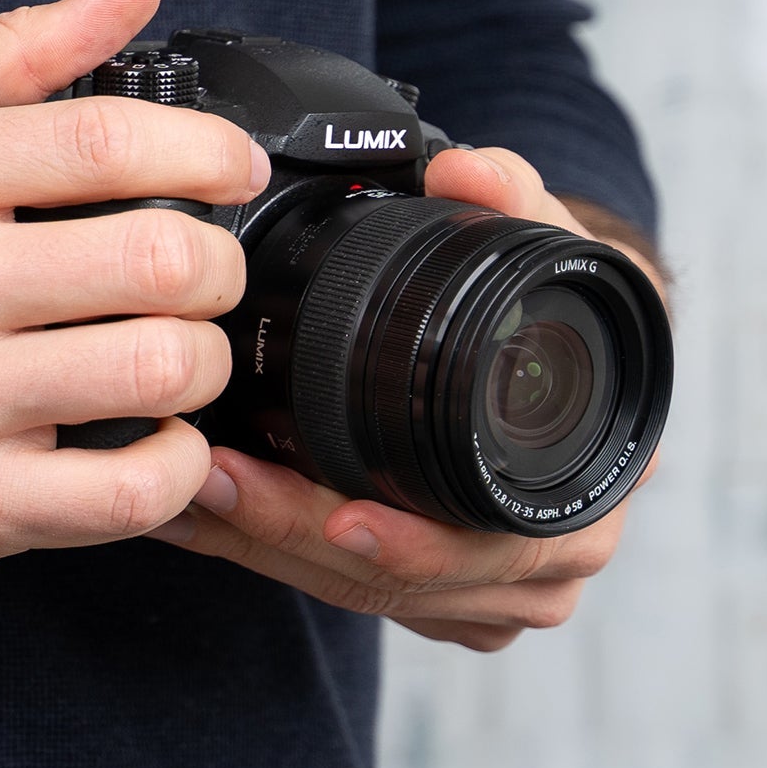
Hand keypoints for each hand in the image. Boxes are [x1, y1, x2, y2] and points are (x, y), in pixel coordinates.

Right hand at [0, 0, 270, 578]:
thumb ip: (6, 53)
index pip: (104, 140)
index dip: (205, 150)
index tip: (228, 170)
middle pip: (157, 259)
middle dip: (214, 265)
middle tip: (198, 276)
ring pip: (159, 371)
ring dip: (202, 362)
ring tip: (173, 355)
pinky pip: (126, 494)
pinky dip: (175, 468)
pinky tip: (153, 440)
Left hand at [149, 143, 667, 651]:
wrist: (566, 362)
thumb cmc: (554, 315)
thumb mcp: (555, 251)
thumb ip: (516, 202)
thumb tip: (469, 169)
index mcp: (580, 491)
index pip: (484, 545)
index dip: (410, 541)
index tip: (341, 516)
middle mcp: (541, 561)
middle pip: (396, 581)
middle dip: (296, 535)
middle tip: (216, 484)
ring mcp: (481, 593)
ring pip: (352, 591)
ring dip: (261, 545)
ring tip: (186, 492)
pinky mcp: (422, 598)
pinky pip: (330, 588)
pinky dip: (260, 552)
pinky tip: (194, 518)